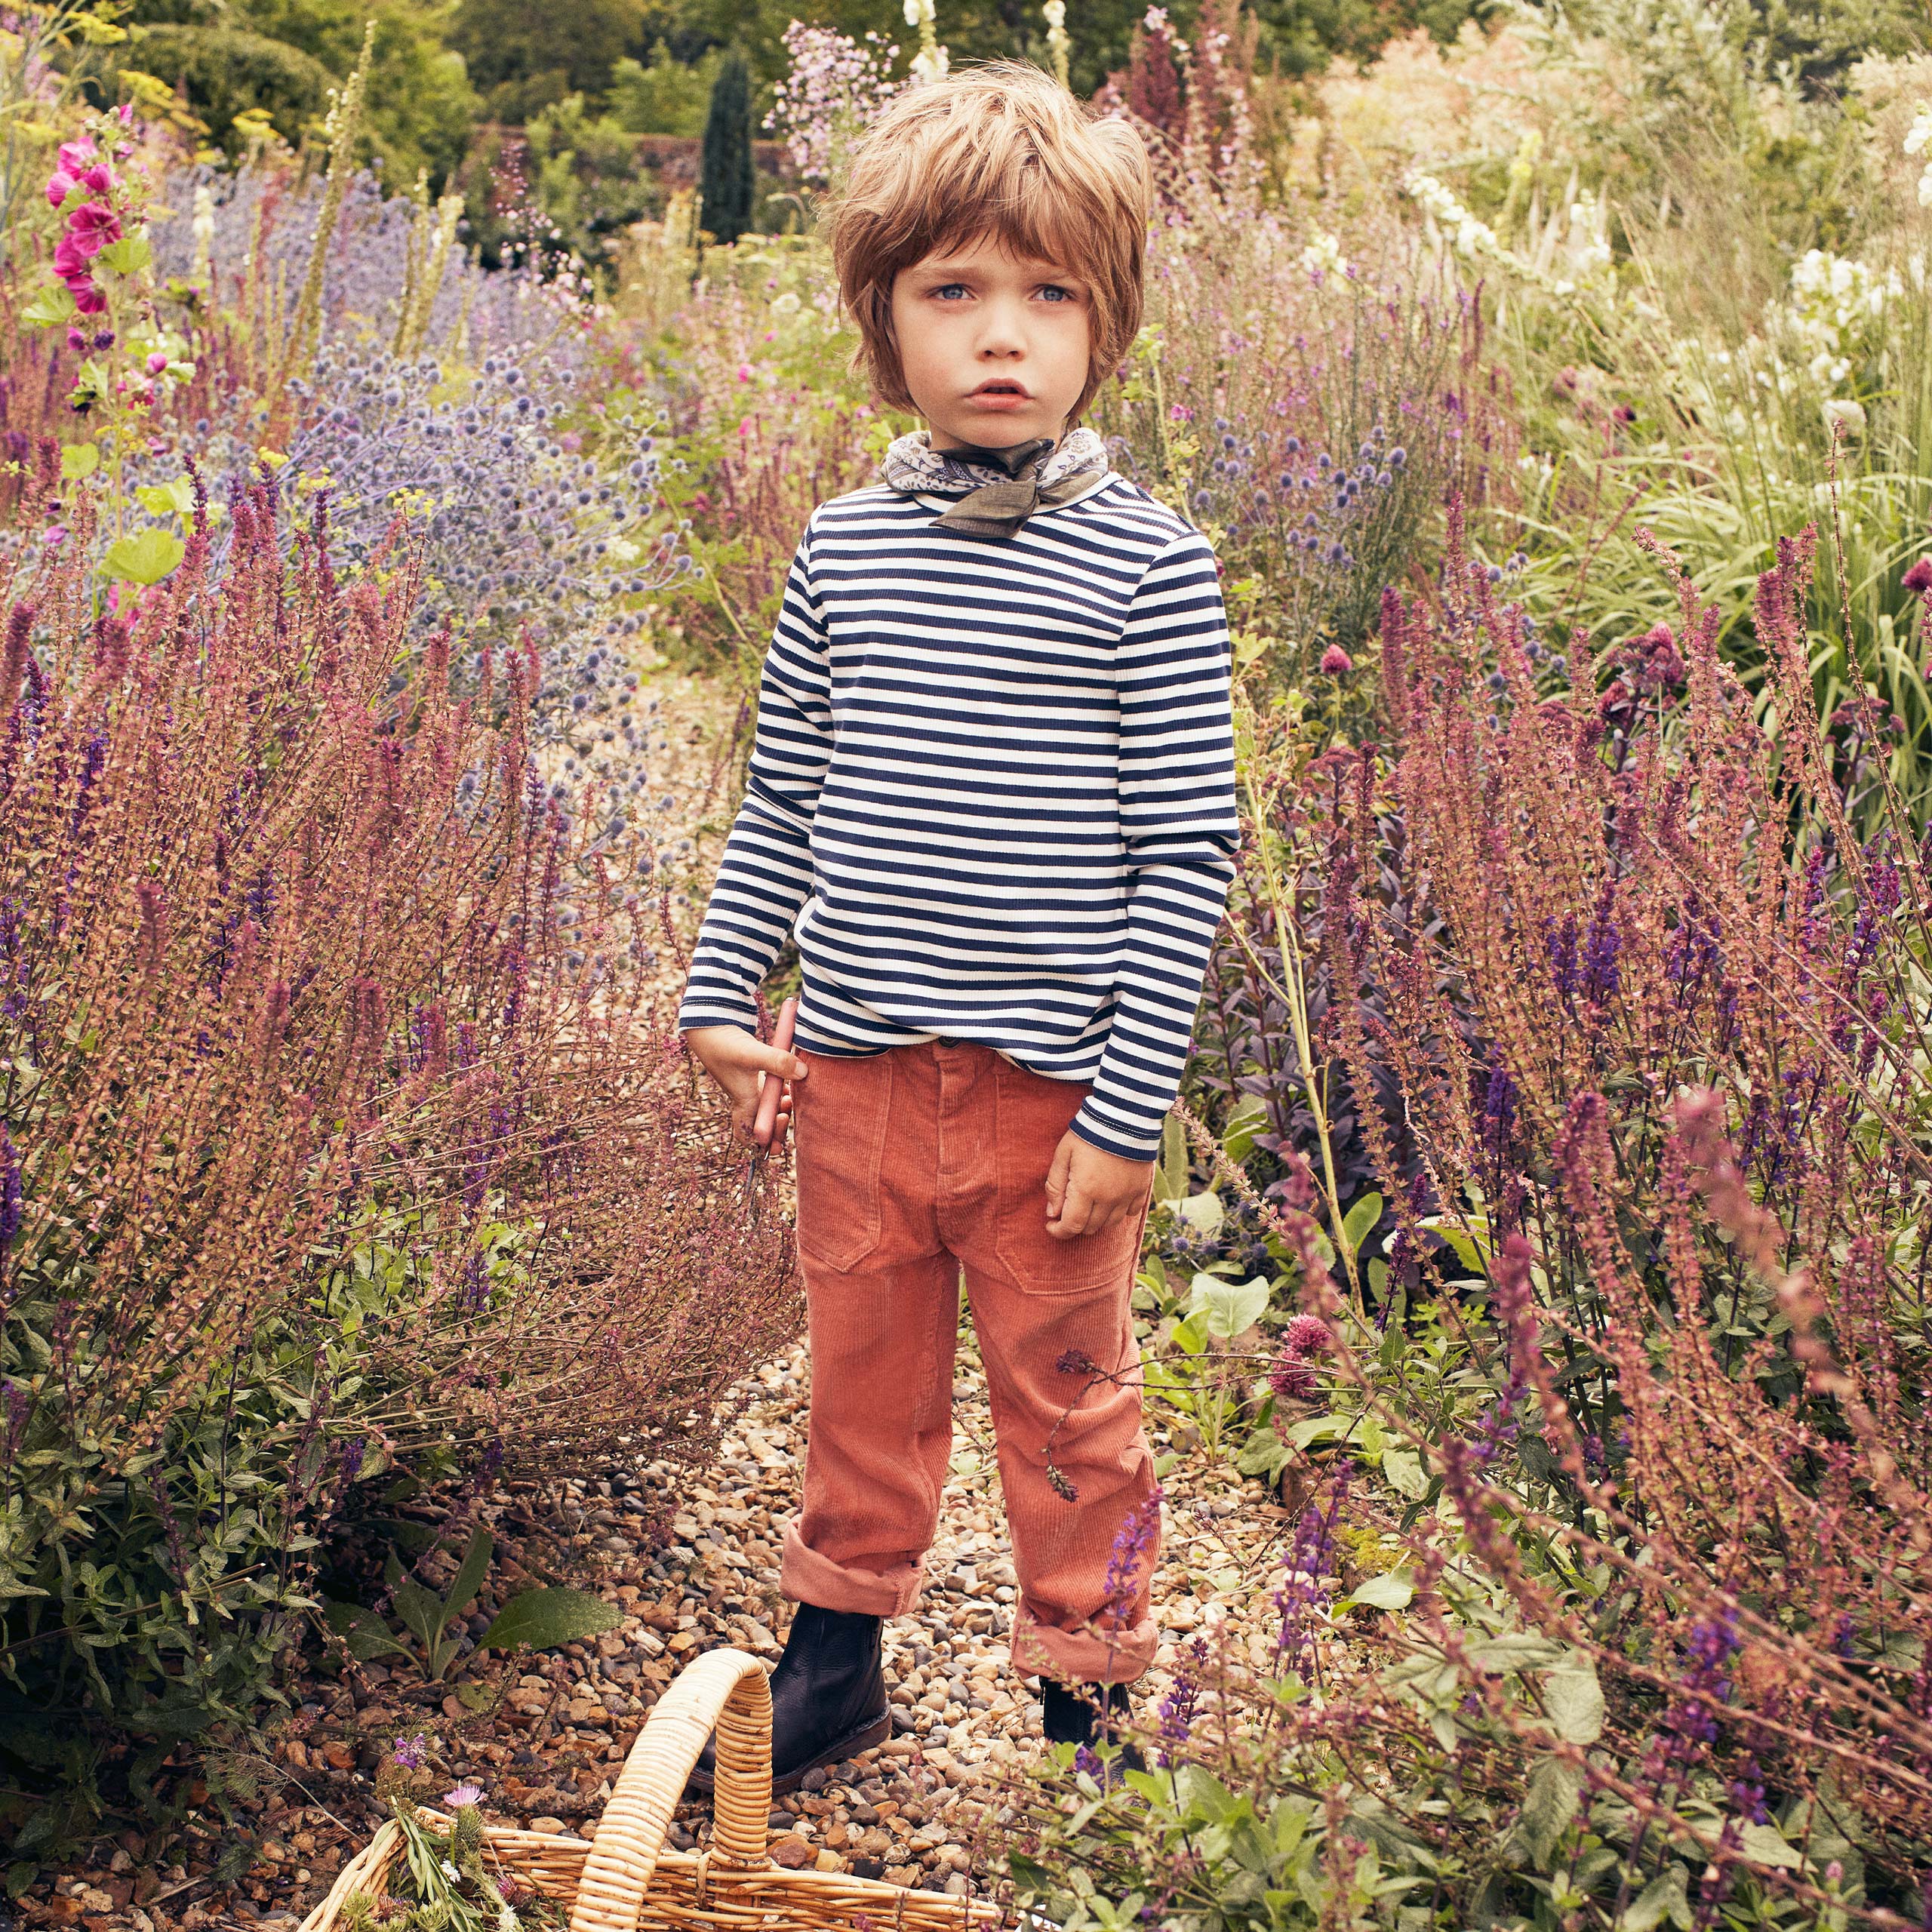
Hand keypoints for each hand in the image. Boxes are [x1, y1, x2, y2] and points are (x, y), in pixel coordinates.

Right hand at [682, 1024, 808, 1151]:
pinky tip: (790, 1085)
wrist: (711, 1026)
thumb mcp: (752, 1053)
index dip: (763, 1146)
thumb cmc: (724, 1044)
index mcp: (744, 1103)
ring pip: (770, 1110)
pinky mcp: (757, 1075)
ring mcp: (752, 1088)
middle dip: (779, 1128)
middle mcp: (748, 1099)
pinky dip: (782, 1094)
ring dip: (782, 1109)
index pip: (749, 1137)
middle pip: (765, 1127)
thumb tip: (804, 1073)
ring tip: (790, 1098)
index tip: (779, 1141)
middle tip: (787, 1115)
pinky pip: (772, 1093)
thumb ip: (778, 1062)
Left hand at [1044, 1129, 1152, 1238]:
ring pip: (1109, 1224)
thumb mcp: (1063, 1155)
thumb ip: (1054, 1186)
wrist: (1123, 1117)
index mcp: (1086, 1190)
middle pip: (1089, 1228)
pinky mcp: (1141, 1189)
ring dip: (1096, 1220)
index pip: (1072, 1226)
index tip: (1051, 1225)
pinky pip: (1130, 1213)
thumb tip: (1052, 1213)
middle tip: (1068, 1208)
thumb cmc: (1087, 1134)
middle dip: (1075, 1223)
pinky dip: (1119, 1212)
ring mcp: (1127, 1195)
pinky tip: (1111, 1199)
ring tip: (1089, 1203)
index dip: (1059, 1231)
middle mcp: (1108, 1198)